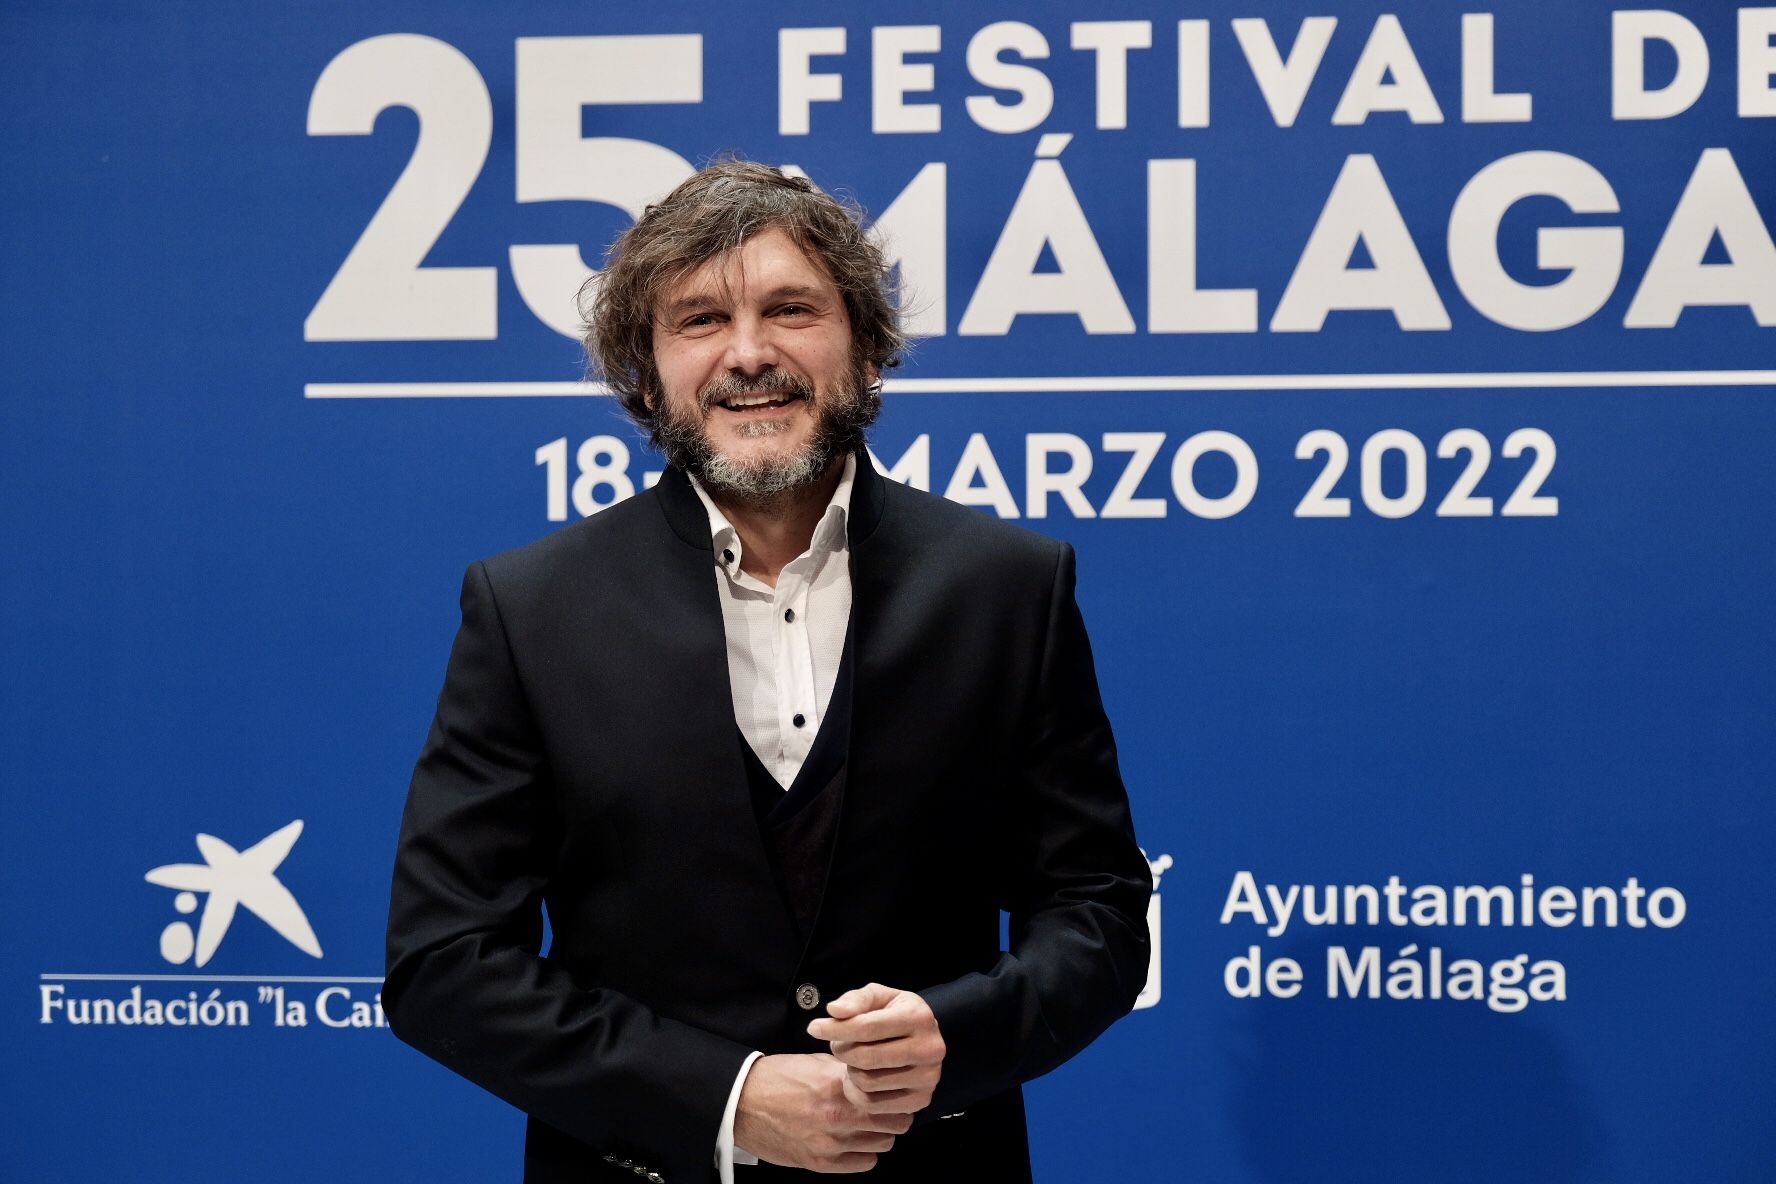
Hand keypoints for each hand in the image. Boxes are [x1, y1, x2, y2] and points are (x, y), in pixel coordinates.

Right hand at [733, 1052, 911, 1173]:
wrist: (742, 1104)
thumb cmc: (776, 1079)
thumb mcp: (816, 1062)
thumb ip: (848, 1070)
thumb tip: (874, 1072)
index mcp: (839, 1085)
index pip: (892, 1094)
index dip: (898, 1091)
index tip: (896, 1089)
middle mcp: (838, 1115)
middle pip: (896, 1122)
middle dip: (896, 1113)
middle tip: (888, 1108)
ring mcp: (830, 1142)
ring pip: (884, 1143)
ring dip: (881, 1133)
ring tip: (869, 1124)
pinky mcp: (821, 1162)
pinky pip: (864, 1163)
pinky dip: (865, 1153)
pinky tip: (855, 1141)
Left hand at [807, 983, 945, 1117]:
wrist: (921, 1038)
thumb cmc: (894, 1014)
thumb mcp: (877, 997)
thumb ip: (855, 1000)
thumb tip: (834, 1011)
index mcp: (919, 1017)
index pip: (867, 1027)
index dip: (835, 1029)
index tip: (813, 1028)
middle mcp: (930, 1049)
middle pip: (866, 1057)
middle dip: (841, 1051)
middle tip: (837, 1045)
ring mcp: (928, 1078)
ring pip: (867, 1082)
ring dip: (849, 1071)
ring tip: (853, 1059)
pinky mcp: (921, 1100)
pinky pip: (873, 1104)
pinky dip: (857, 1092)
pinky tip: (860, 1077)